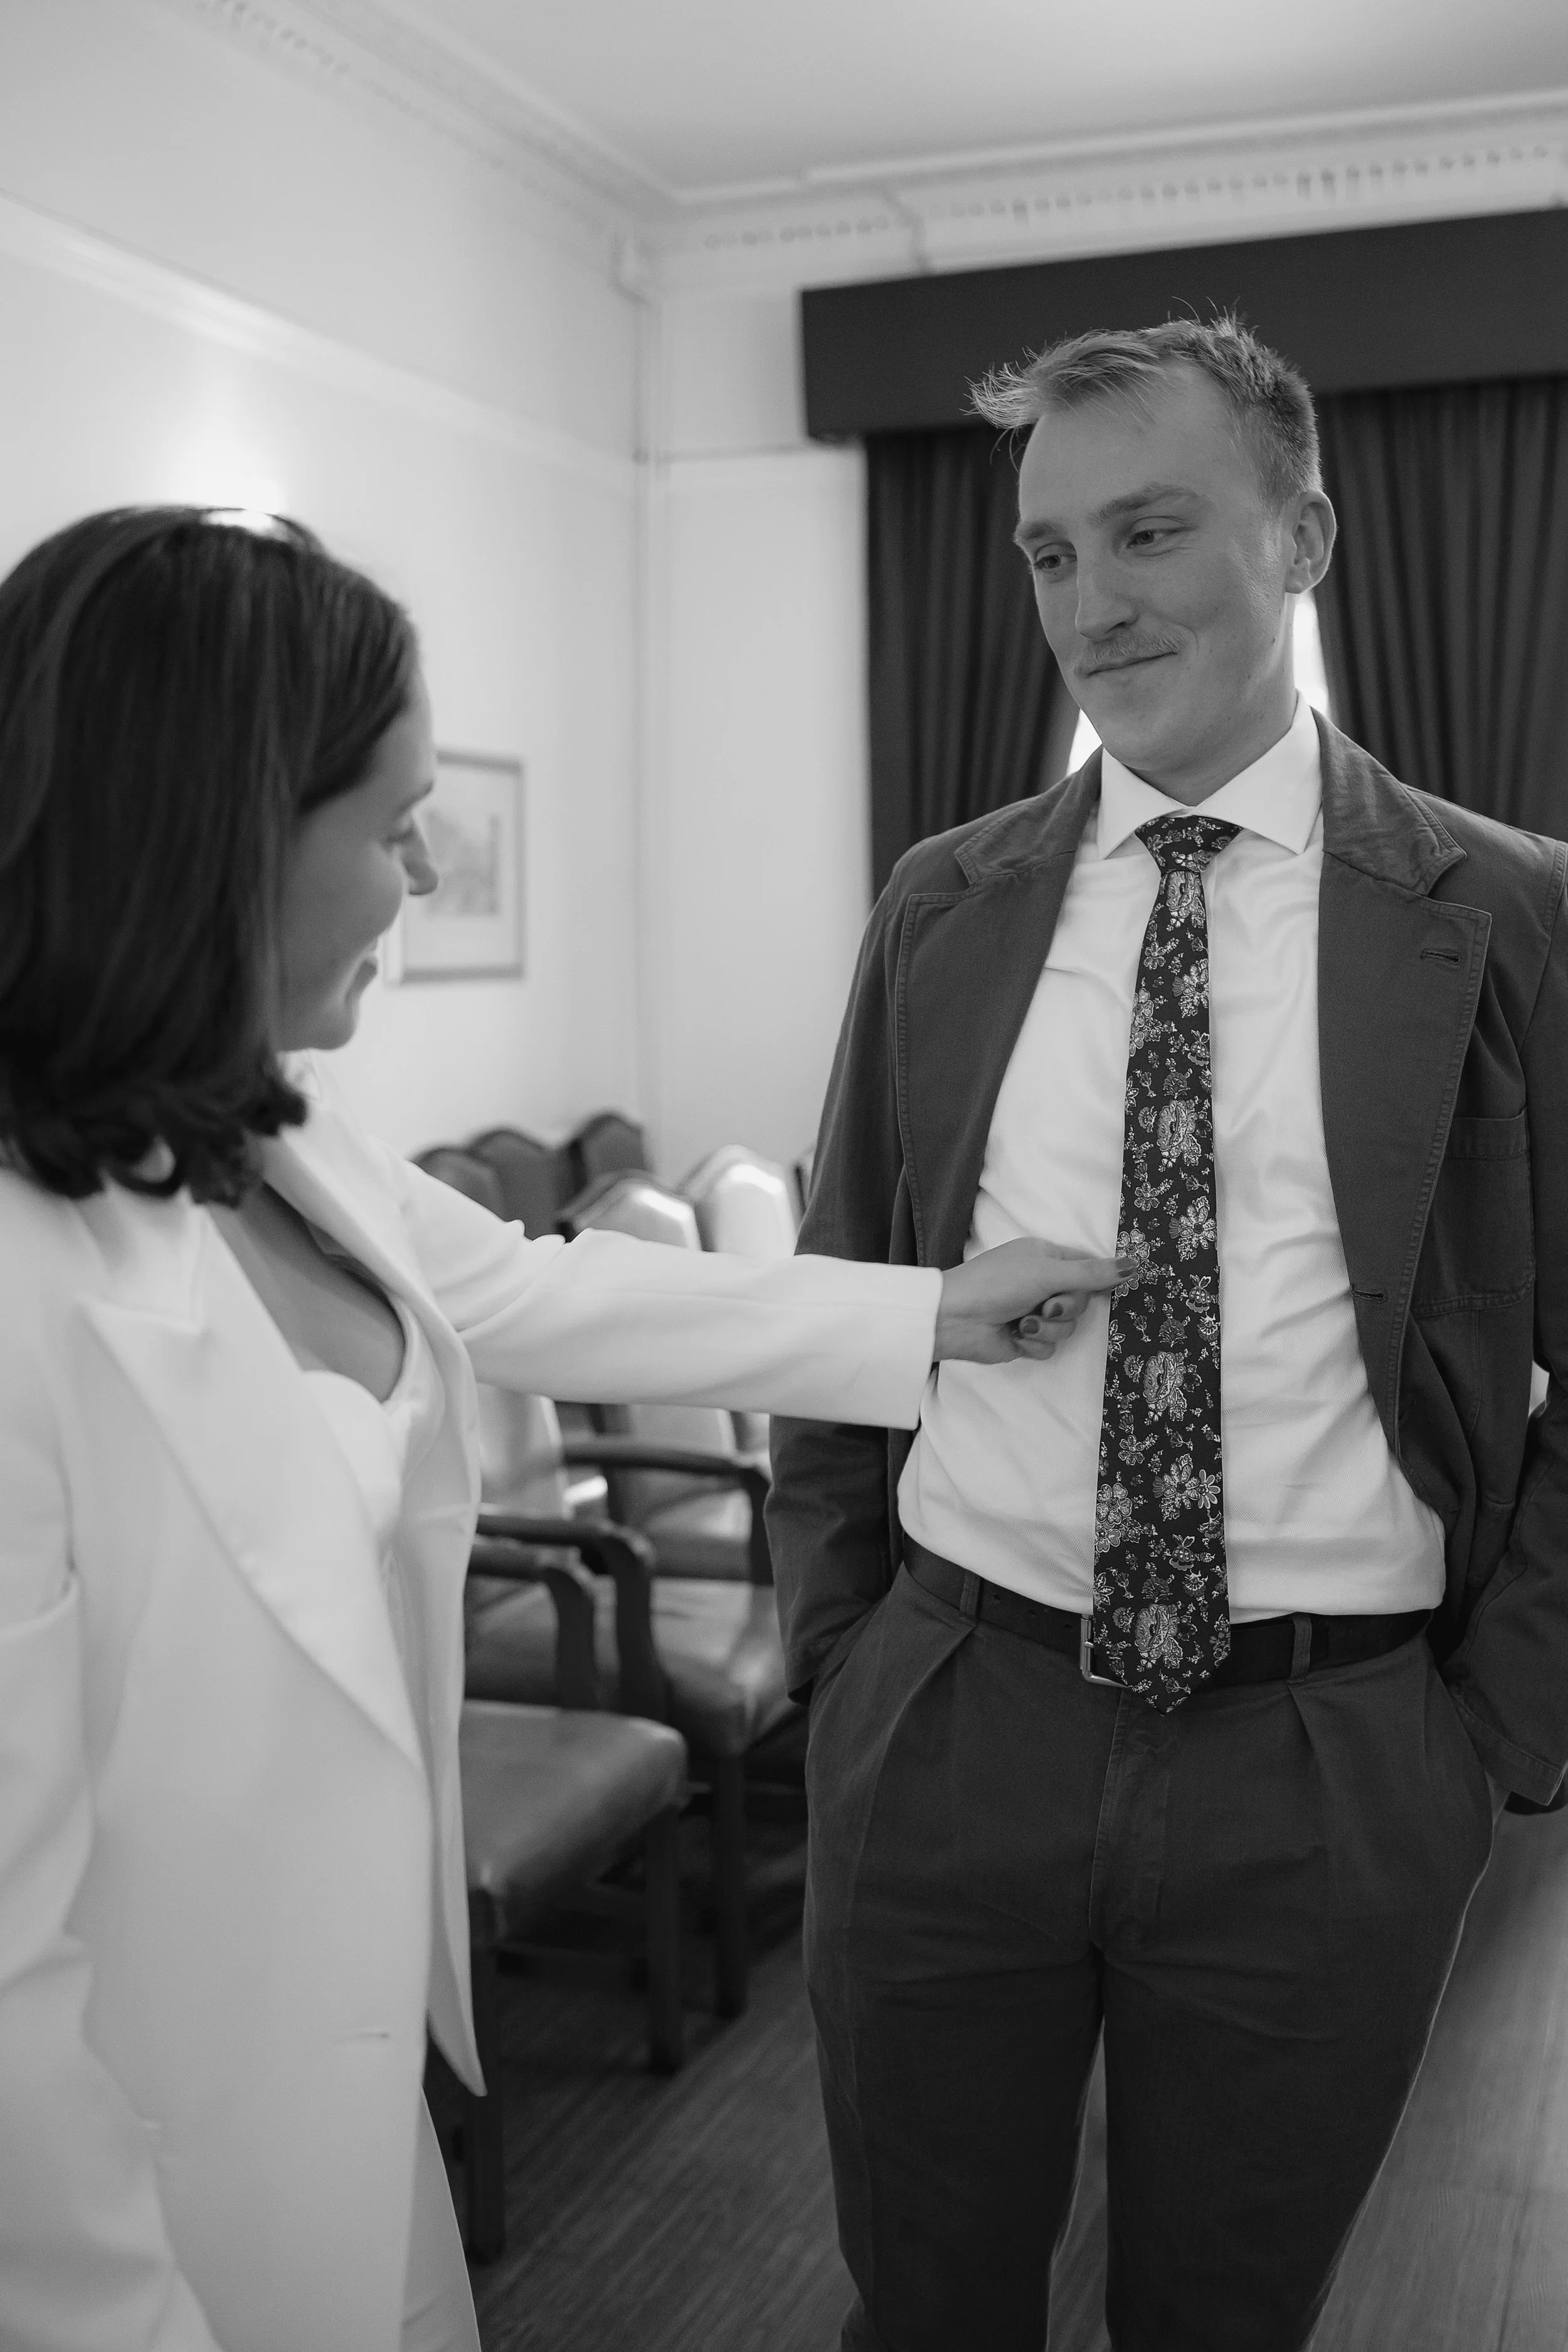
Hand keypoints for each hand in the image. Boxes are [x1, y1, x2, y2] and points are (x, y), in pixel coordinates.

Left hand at [934, 1239, 1135, 1365]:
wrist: (955, 1319)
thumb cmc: (997, 1283)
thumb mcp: (1047, 1272)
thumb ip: (1091, 1273)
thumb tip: (1135, 1264)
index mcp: (1046, 1257)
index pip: (1087, 1267)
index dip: (1096, 1280)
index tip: (1104, 1288)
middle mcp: (1042, 1283)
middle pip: (1081, 1301)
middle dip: (1064, 1308)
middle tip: (1044, 1305)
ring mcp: (1034, 1311)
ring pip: (1067, 1326)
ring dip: (1046, 1327)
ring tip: (1021, 1322)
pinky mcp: (1026, 1338)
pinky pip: (1050, 1346)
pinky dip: (1034, 1343)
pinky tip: (1014, 1336)